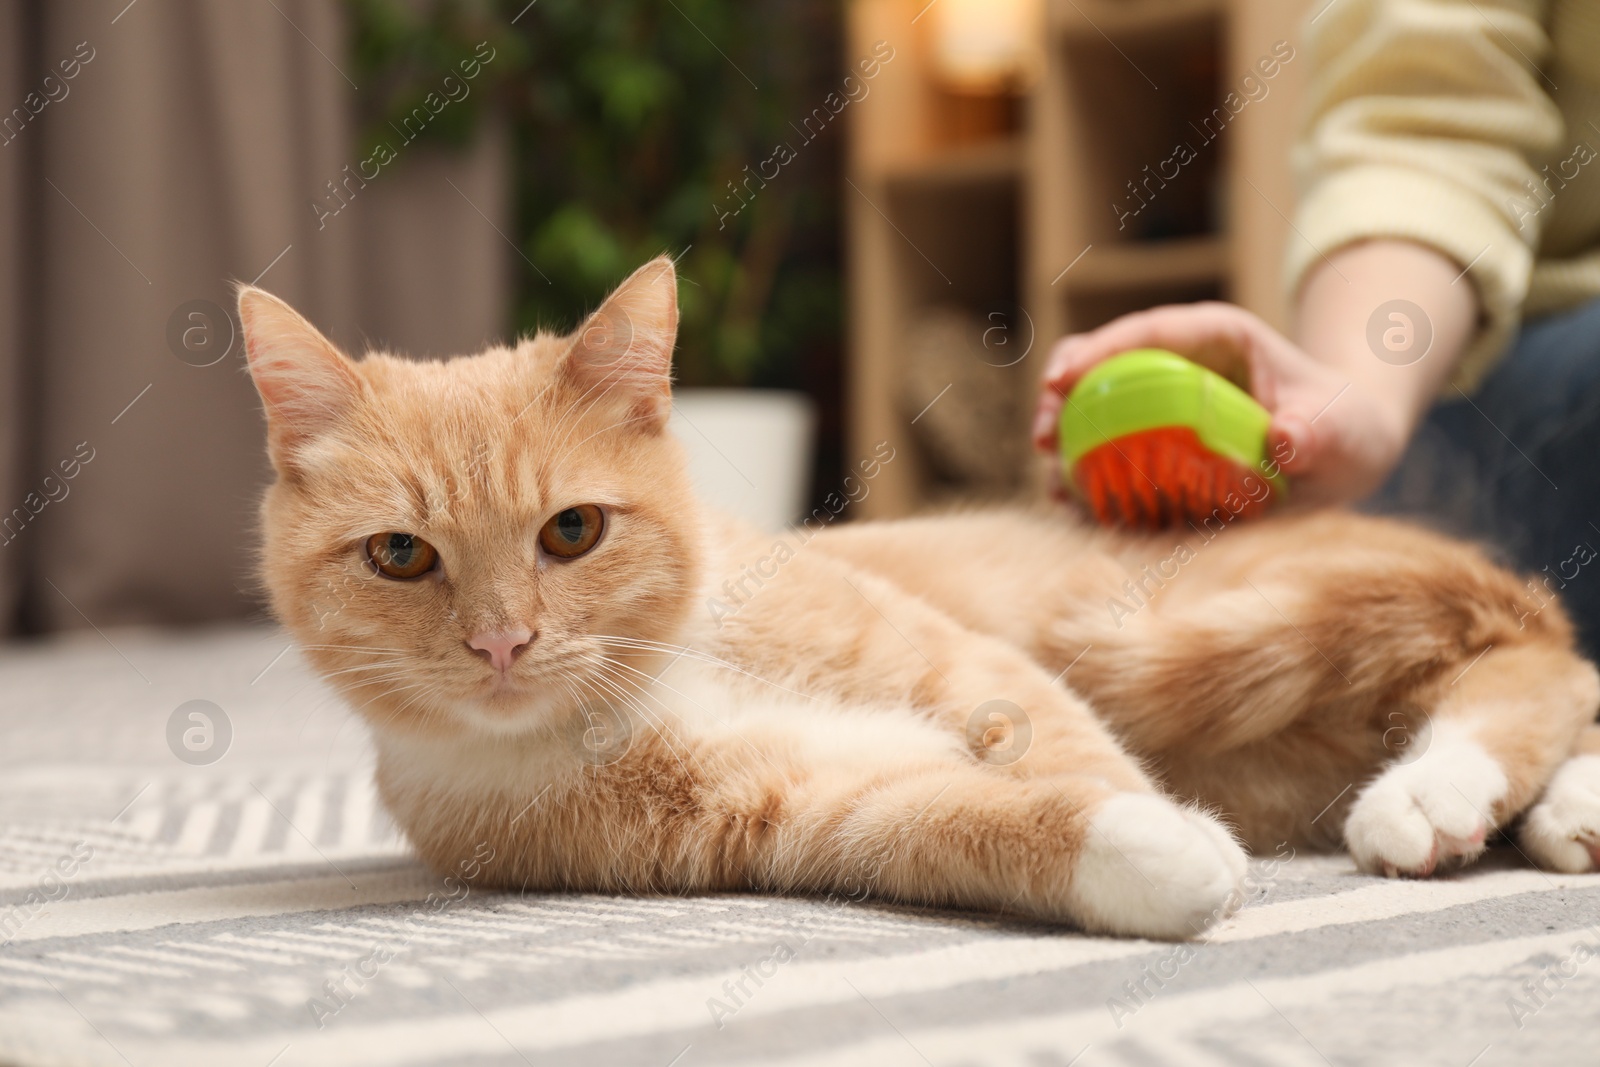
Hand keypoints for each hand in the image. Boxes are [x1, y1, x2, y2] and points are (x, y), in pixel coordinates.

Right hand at [1031, 302, 1411, 509]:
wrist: (1345, 457)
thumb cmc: (1346, 426)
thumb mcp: (1341, 427)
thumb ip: (1318, 431)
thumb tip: (1286, 441)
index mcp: (1215, 338)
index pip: (1148, 332)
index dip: (1097, 351)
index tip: (1060, 381)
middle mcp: (1177, 367)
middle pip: (1100, 367)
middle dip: (1060, 397)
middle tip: (1042, 438)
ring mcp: (1161, 409)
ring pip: (1093, 414)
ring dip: (1064, 447)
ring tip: (1055, 487)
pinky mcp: (1156, 451)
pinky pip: (1108, 460)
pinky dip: (1086, 483)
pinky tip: (1076, 512)